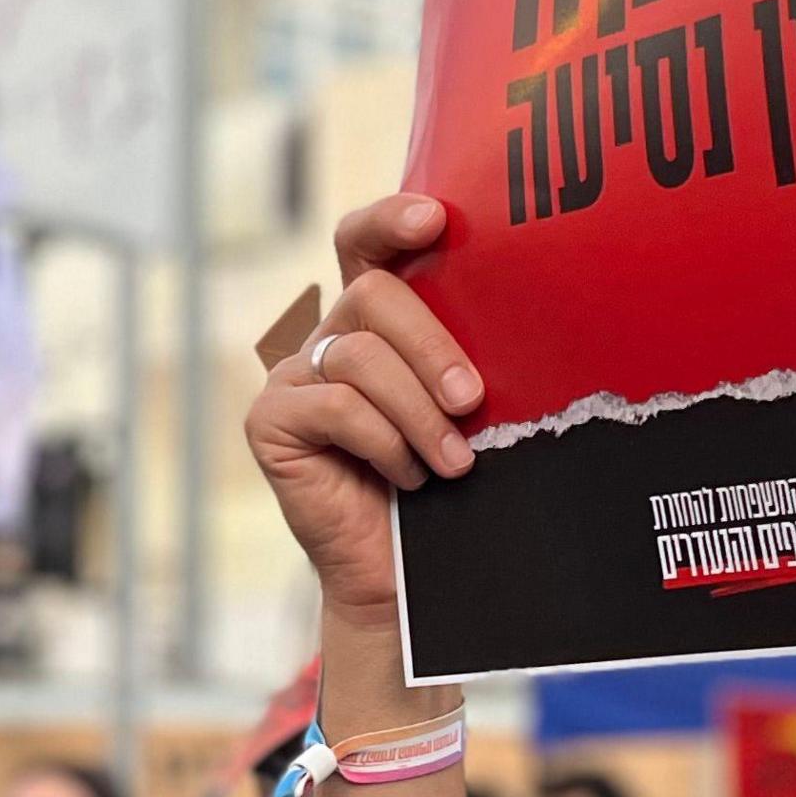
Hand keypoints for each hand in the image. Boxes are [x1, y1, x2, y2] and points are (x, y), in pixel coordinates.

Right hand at [241, 196, 484, 627]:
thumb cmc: (443, 489)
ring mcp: (294, 378)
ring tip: (451, 463)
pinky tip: (407, 476)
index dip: (390, 219)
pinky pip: (336, 406)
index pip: (366, 244)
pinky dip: (384, 442)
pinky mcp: (271, 420)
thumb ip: (465, 360)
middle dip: (430, 343)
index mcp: (375, 322)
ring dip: (418, 412)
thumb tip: (523, 318)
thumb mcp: (463, 412)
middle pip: (372, 294)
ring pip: (360, 356)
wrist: (403, 577)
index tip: (435, 219)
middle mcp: (329, 338)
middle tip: (470, 398)